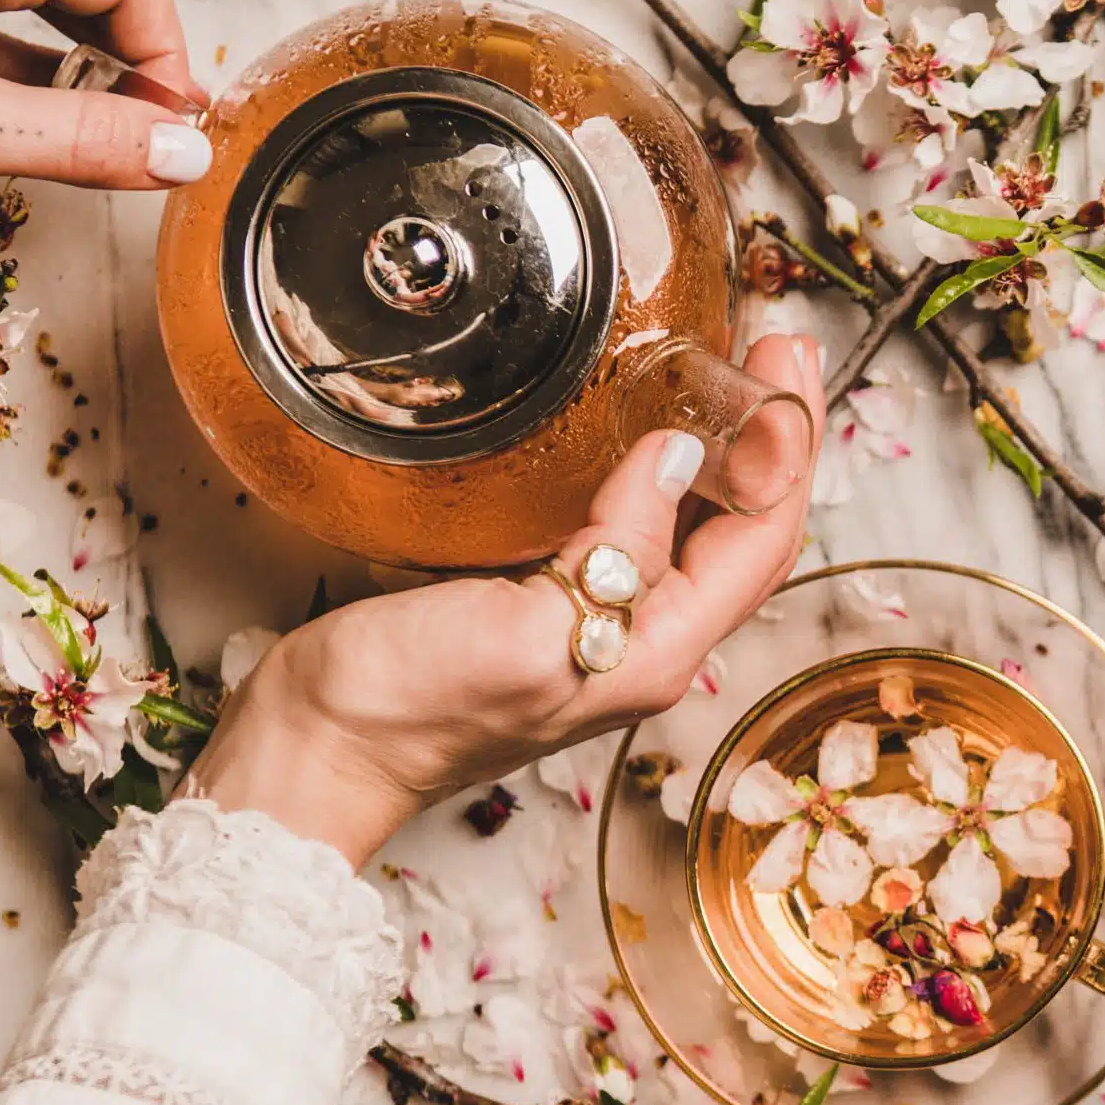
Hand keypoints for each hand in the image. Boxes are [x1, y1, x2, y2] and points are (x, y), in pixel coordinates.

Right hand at [181, 335, 824, 864]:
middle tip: (777, 349)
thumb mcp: (520, 629)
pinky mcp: (546, 605)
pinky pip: (632, 533)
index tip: (785, 359)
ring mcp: (597, 627)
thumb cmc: (403, 711)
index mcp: (654, 653)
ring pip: (698, 532)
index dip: (787, 447)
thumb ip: (610, 552)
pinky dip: (658, 475)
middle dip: (774, 439)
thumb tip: (679, 458)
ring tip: (732, 377)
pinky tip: (644, 436)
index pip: (761, 540)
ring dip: (727, 453)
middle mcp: (642, 643)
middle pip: (746, 533)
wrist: (316, 755)